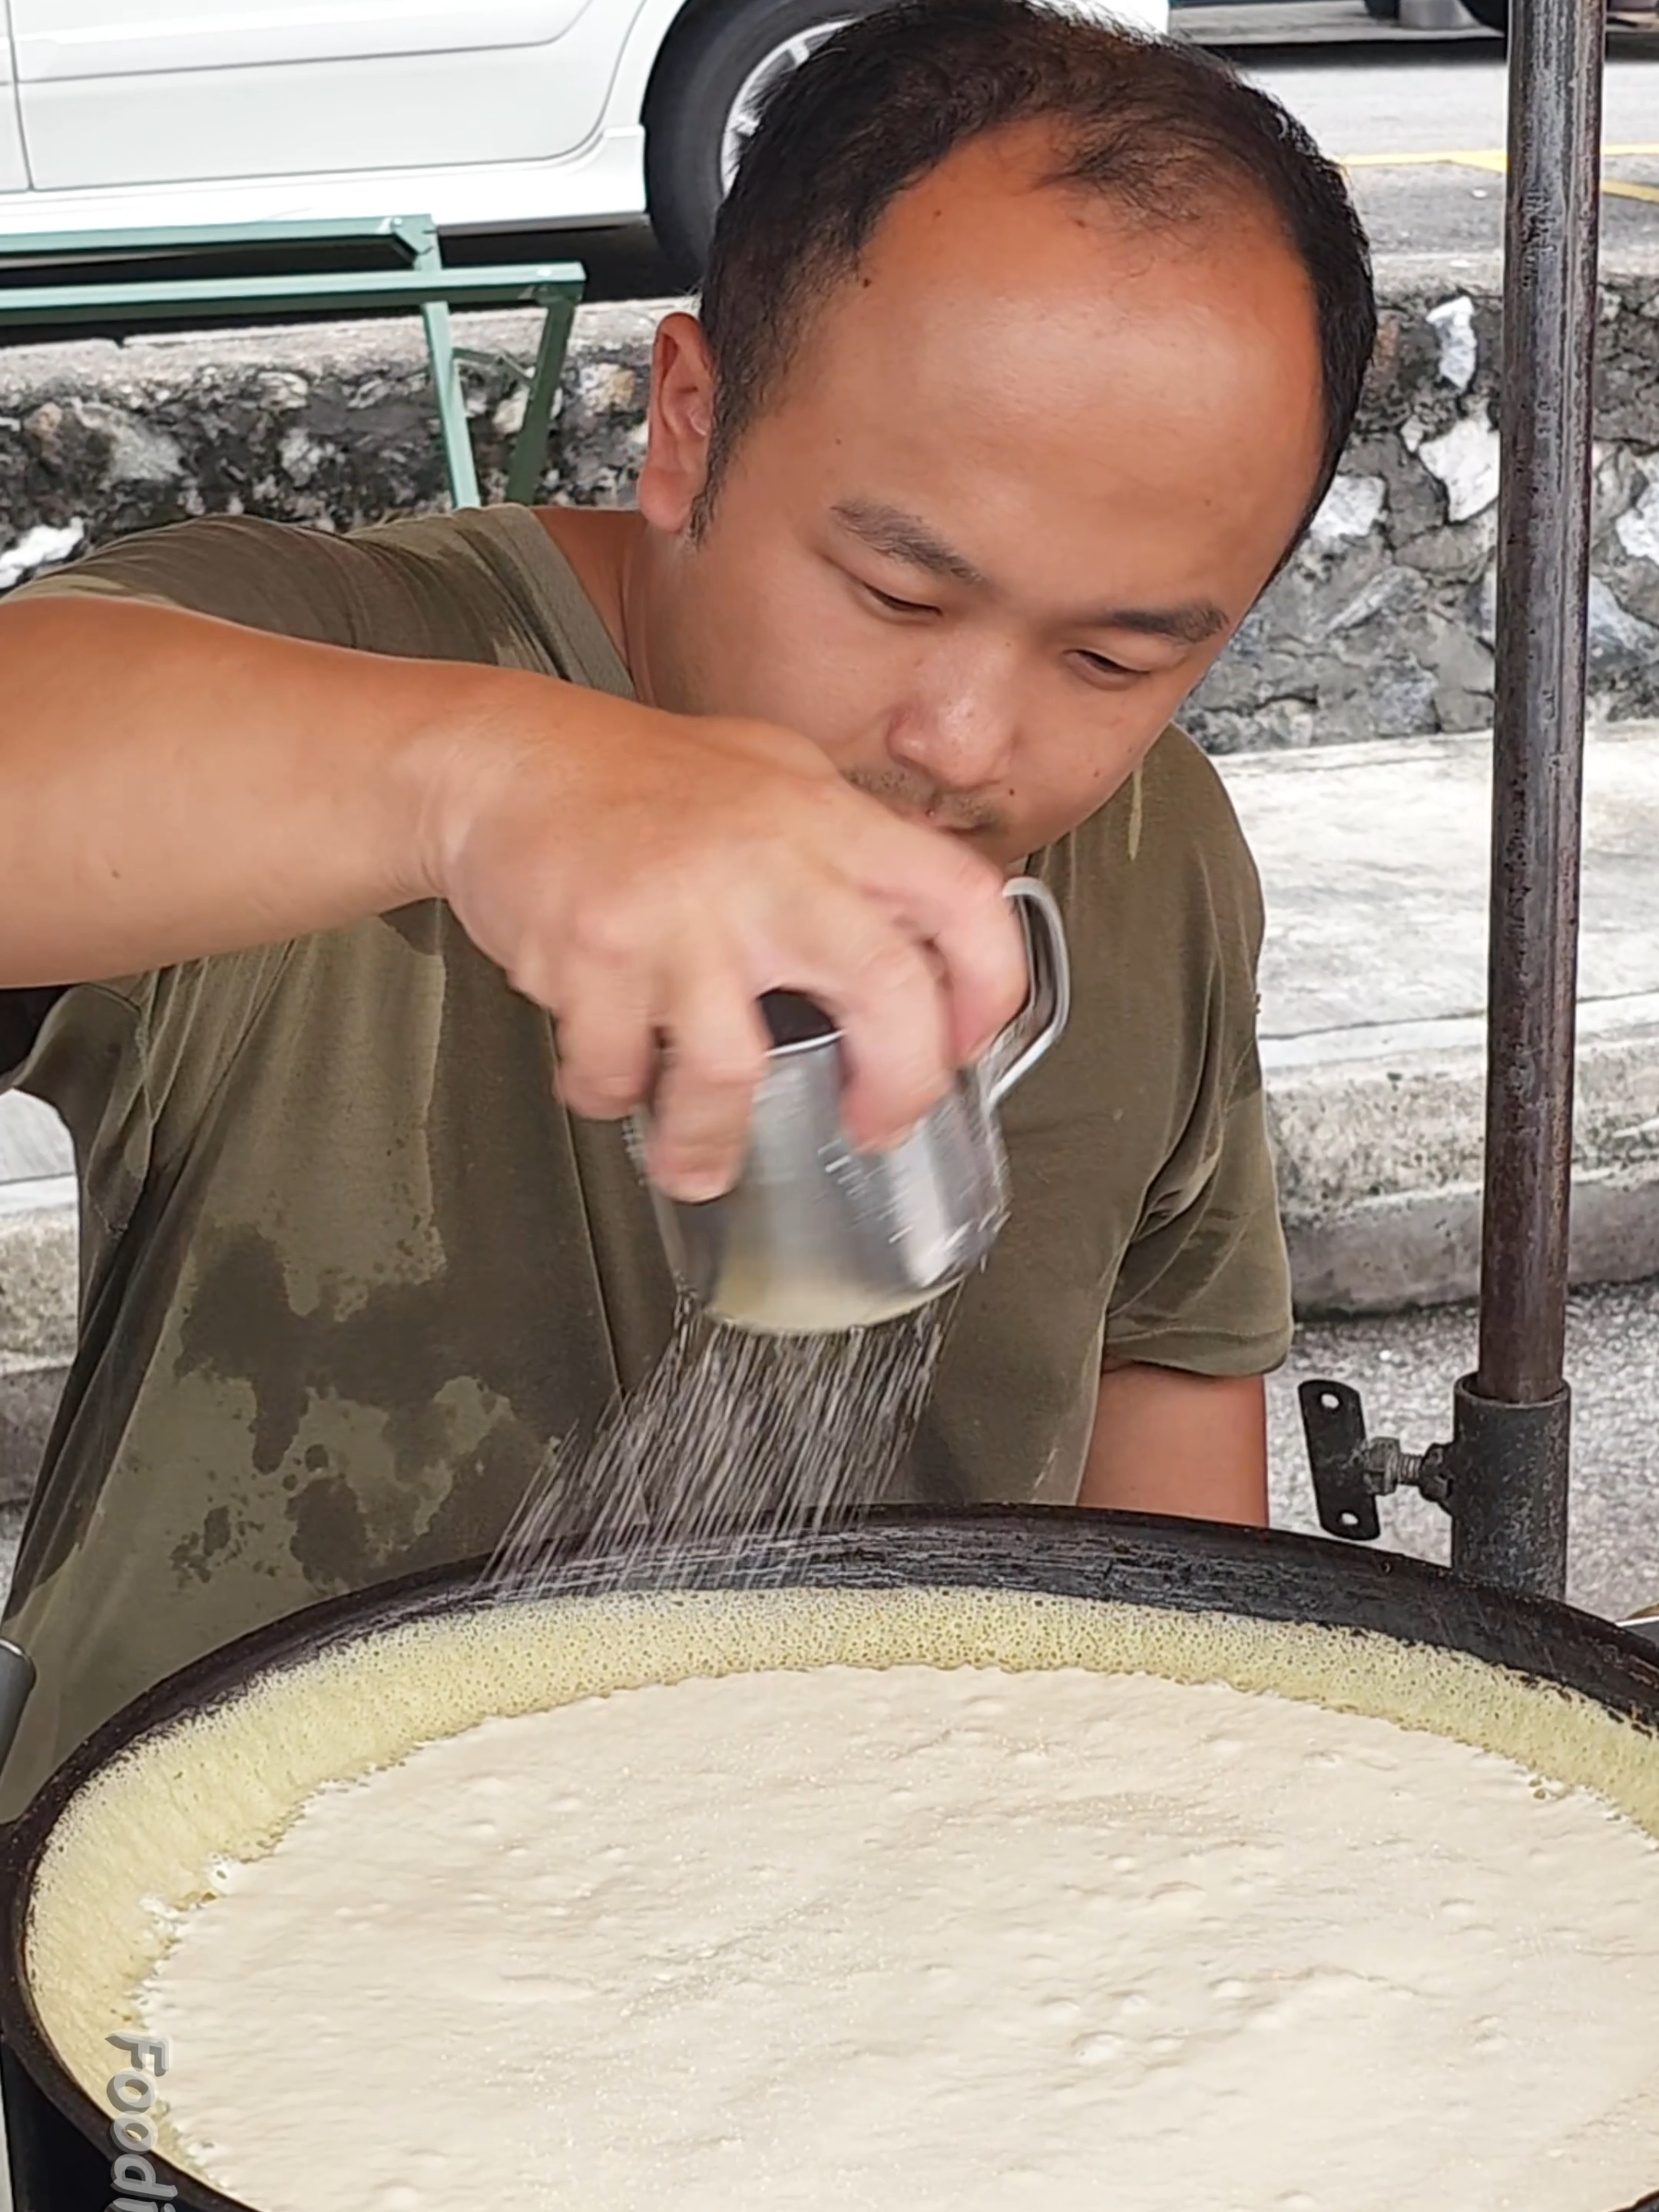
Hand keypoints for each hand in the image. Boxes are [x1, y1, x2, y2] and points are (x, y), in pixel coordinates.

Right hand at [425, 685, 1027, 1198]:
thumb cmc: (633, 776)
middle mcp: (769, 864)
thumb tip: (915, 939)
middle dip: (897, 1089)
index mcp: (827, 822)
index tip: (963, 1042)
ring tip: (698, 1160)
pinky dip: (611, 1093)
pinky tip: (608, 1075)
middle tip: (872, 1126)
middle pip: (886, 992)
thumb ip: (845, 850)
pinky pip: (617, 1069)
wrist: (503, 760)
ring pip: (734, 1071)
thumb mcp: (773, 776)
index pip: (960, 898)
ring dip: (710, 1140)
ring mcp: (682, 911)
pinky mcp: (597, 952)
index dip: (988, 984)